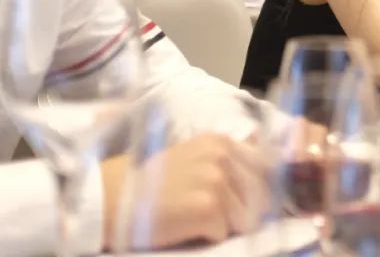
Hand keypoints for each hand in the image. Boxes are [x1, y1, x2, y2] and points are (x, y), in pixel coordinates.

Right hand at [101, 133, 268, 249]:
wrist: (112, 201)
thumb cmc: (152, 184)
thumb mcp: (195, 157)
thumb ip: (229, 160)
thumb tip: (267, 165)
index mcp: (221, 142)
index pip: (265, 170)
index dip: (257, 192)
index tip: (242, 202)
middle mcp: (222, 156)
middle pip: (259, 198)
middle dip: (241, 212)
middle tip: (210, 214)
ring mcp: (216, 181)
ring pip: (244, 219)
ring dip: (223, 226)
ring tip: (193, 218)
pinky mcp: (207, 208)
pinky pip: (223, 234)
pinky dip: (206, 237)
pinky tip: (184, 227)